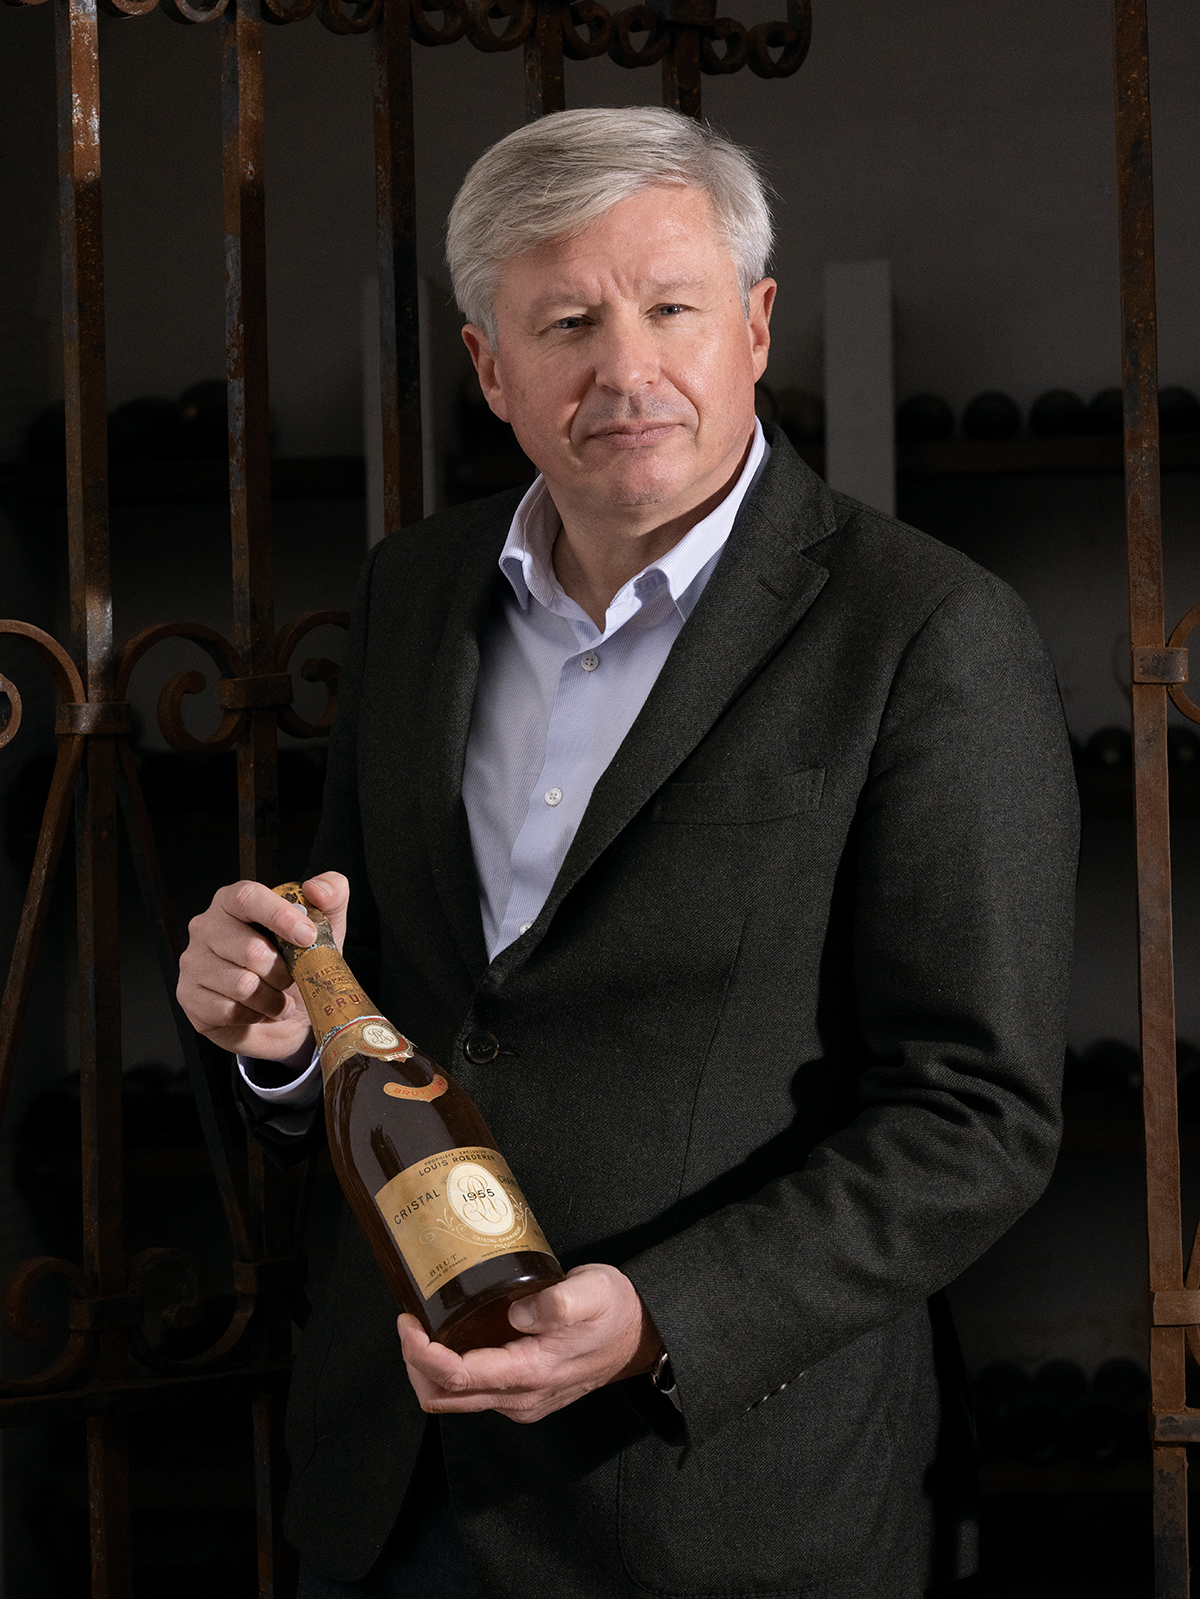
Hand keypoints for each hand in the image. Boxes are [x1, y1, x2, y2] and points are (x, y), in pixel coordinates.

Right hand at [176, 872, 348, 1060]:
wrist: (284, 1014)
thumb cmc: (297, 963)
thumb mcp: (324, 927)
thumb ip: (331, 894)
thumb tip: (315, 889)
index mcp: (233, 902)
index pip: (248, 898)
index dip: (280, 916)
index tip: (307, 936)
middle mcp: (206, 927)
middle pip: (250, 949)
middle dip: (283, 972)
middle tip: (291, 978)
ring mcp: (193, 962)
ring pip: (242, 985)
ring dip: (272, 999)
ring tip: (277, 998)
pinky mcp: (189, 996)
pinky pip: (229, 1010)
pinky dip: (254, 1015)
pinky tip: (257, 1011)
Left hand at [397, 1263, 661, 1424]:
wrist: (640, 1337)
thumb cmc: (615, 1310)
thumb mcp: (592, 1293)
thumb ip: (558, 1302)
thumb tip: (518, 1313)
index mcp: (532, 1373)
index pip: (459, 1378)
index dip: (422, 1354)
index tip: (408, 1322)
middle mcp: (520, 1398)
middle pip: (445, 1399)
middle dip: (414, 1365)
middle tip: (408, 1323)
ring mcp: (519, 1401)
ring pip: (454, 1400)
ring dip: (428, 1369)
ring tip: (424, 1326)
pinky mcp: (520, 1393)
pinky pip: (472, 1392)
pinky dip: (449, 1369)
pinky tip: (451, 1336)